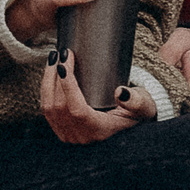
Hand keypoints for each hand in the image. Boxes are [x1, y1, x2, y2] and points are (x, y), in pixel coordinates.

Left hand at [40, 49, 156, 143]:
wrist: (130, 126)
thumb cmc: (137, 113)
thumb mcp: (143, 106)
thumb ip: (136, 101)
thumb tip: (120, 92)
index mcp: (99, 131)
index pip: (77, 110)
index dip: (67, 87)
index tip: (64, 62)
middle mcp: (81, 136)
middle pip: (58, 107)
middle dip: (54, 77)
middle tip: (60, 53)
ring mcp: (69, 136)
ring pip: (48, 108)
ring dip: (47, 81)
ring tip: (54, 58)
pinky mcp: (62, 131)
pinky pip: (48, 111)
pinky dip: (46, 90)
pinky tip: (52, 73)